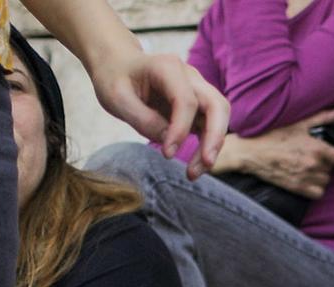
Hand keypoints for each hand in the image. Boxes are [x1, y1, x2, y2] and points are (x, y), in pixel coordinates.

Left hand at [91, 53, 228, 178]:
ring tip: (193, 173)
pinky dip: (206, 147)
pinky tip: (194, 166)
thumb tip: (168, 141)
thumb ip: (142, 119)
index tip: (167, 154)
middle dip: (215, 136)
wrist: (118, 66)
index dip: (180, 129)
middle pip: (217, 105)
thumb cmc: (114, 79)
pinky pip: (211, 127)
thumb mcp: (116, 98)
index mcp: (168, 68)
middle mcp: (189, 76)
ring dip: (213, 146)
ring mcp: (196, 90)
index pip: (186, 100)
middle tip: (206, 163)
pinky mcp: (197, 106)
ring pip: (219, 117)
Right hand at [217, 109, 333, 197]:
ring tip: (304, 165)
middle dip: (325, 163)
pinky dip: (314, 187)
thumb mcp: (298, 124)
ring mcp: (306, 179)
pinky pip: (317, 192)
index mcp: (316, 149)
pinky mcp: (298, 189)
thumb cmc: (273, 136)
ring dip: (320, 175)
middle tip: (310, 154)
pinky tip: (303, 177)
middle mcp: (314, 166)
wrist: (251, 154)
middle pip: (332, 169)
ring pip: (325, 181)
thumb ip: (322, 119)